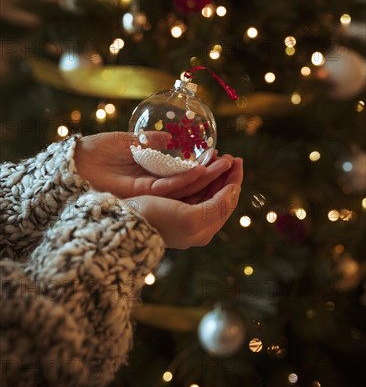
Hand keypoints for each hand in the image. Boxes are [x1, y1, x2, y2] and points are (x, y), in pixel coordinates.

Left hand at [74, 132, 234, 199]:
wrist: (72, 163)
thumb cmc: (95, 151)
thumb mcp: (127, 141)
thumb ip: (149, 140)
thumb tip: (170, 137)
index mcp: (151, 174)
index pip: (185, 174)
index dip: (205, 167)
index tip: (221, 157)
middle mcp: (153, 186)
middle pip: (190, 185)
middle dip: (213, 176)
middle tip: (234, 164)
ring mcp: (148, 192)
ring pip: (184, 189)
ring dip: (206, 178)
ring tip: (225, 167)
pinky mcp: (141, 194)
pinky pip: (168, 187)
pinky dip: (185, 179)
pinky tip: (201, 171)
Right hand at [127, 158, 242, 248]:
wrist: (125, 223)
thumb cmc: (158, 220)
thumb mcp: (192, 217)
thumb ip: (217, 205)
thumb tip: (235, 190)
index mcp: (204, 230)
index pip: (228, 202)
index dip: (235, 180)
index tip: (238, 160)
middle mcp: (196, 225)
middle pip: (219, 196)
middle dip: (225, 175)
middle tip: (229, 155)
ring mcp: (182, 214)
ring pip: (206, 190)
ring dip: (213, 173)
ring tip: (217, 155)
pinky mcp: (170, 205)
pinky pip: (191, 188)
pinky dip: (199, 175)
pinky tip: (199, 163)